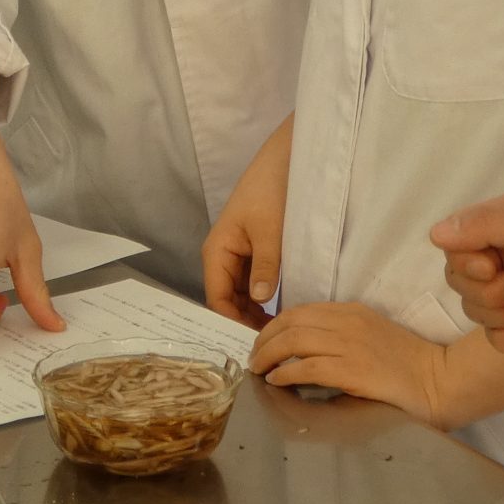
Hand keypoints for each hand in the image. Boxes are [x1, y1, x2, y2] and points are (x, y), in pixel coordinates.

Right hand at [203, 115, 292, 325]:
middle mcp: (223, 257)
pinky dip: (263, 299)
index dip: (232, 323)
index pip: (217, 300)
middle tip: (270, 344)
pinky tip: (280, 311)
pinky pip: (253, 283)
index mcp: (217, 251)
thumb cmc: (272, 190)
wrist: (286, 159)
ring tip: (277, 332)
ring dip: (254, 313)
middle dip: (243, 322)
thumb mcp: (270, 231)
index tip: (256, 342)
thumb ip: (265, 267)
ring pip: (241, 295)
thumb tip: (260, 301)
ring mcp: (239, 255)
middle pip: (227, 301)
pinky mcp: (255, 252)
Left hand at [252, 303, 453, 427]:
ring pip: (292, 341)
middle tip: (253, 357)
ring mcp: (349, 345)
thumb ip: (342, 335)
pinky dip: (285, 373)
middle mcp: (348, 323)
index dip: (275, 325)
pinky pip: (305, 368)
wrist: (438, 379)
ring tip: (258, 369)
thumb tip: (305, 349)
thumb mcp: (372, 336)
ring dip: (267, 355)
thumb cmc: (408, 364)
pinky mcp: (351, 370)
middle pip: (290, 322)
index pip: (301, 310)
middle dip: (263, 339)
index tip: (263, 340)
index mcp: (353, 311)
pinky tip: (276, 381)